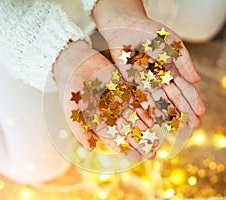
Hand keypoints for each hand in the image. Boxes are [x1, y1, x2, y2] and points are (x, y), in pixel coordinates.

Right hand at [54, 40, 156, 161]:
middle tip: (151, 154)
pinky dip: (143, 109)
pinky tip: (152, 118)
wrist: (73, 62)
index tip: (136, 159)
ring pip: (133, 116)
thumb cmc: (69, 87)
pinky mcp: (123, 87)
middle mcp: (109, 112)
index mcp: (97, 120)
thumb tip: (90, 149)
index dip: (124, 149)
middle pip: (126, 130)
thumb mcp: (72, 110)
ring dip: (144, 128)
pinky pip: (135, 100)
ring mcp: (116, 100)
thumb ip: (80, 129)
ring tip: (155, 139)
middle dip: (139, 142)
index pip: (112, 138)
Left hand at [93, 0, 205, 128]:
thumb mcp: (171, 43)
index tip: (201, 112)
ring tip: (179, 127)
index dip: (194, 100)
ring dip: (170, 114)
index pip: (186, 86)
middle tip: (195, 125)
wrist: (125, 27)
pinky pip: (143, 99)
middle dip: (185, 111)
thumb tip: (196, 80)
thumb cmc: (150, 32)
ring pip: (161, 101)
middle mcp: (163, 77)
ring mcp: (148, 82)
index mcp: (174, 67)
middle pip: (176, 97)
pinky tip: (156, 121)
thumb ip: (183, 60)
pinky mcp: (134, 84)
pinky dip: (149, 110)